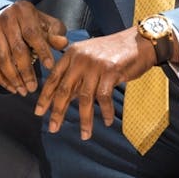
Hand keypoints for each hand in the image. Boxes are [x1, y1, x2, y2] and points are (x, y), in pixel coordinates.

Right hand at [0, 1, 67, 95]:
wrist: (9, 14)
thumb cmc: (33, 22)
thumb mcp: (47, 23)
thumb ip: (56, 34)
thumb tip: (63, 43)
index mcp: (24, 12)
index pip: (33, 34)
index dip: (42, 51)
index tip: (50, 67)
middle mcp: (6, 19)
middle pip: (17, 49)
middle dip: (26, 71)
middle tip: (33, 87)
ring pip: (2, 59)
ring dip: (13, 78)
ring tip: (23, 91)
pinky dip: (1, 78)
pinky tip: (11, 87)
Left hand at [35, 27, 155, 138]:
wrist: (139, 42)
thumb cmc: (114, 53)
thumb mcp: (89, 58)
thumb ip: (76, 75)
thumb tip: (66, 98)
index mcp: (72, 54)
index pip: (53, 78)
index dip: (45, 97)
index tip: (39, 112)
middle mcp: (80, 58)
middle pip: (64, 90)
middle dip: (58, 111)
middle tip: (53, 128)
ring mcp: (95, 65)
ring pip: (85, 98)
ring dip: (84, 119)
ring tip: (84, 135)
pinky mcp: (110, 71)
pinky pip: (104, 98)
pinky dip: (105, 112)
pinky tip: (106, 121)